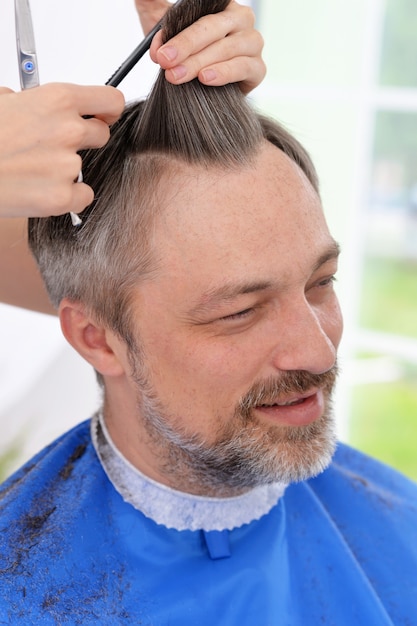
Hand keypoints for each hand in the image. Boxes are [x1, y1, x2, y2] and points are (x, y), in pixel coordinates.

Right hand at [0, 83, 124, 217]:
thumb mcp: (1, 103)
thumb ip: (27, 101)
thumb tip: (26, 101)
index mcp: (56, 99)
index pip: (110, 100)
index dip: (108, 110)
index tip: (102, 115)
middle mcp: (68, 130)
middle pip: (101, 135)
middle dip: (82, 141)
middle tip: (53, 147)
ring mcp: (67, 165)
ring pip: (84, 167)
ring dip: (65, 169)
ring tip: (32, 170)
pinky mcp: (62, 196)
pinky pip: (83, 196)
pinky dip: (67, 197)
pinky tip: (40, 190)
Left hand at [134, 0, 265, 94]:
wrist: (202, 88)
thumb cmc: (187, 52)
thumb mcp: (165, 23)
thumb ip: (154, 5)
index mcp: (221, 4)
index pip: (200, 8)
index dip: (179, 25)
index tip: (159, 45)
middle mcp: (241, 19)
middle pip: (212, 27)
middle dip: (185, 45)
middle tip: (164, 61)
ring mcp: (252, 42)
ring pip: (226, 49)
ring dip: (198, 63)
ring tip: (178, 76)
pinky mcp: (258, 68)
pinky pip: (243, 67)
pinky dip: (223, 73)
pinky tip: (206, 78)